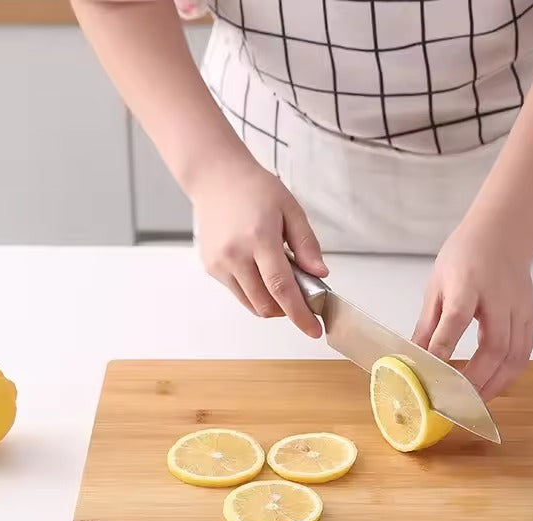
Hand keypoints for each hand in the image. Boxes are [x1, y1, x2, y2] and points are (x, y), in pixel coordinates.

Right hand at [190, 153, 326, 336]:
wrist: (216, 178)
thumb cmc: (254, 189)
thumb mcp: (291, 209)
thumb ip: (307, 244)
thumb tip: (320, 274)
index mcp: (259, 239)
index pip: (282, 288)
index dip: (299, 314)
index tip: (313, 330)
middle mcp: (235, 255)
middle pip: (266, 304)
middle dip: (288, 309)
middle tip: (302, 293)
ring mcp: (219, 264)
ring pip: (252, 304)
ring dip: (272, 303)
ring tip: (279, 277)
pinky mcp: (211, 268)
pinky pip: (239, 293)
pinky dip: (255, 292)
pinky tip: (260, 270)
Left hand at [412, 224, 532, 401]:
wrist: (502, 234)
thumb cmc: (465, 257)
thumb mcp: (437, 285)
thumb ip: (428, 324)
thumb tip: (413, 358)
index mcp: (468, 284)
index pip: (456, 318)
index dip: (444, 347)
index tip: (431, 373)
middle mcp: (498, 298)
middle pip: (494, 345)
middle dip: (475, 378)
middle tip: (455, 401)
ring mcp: (519, 309)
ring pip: (514, 355)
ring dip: (496, 384)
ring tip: (474, 403)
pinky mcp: (530, 317)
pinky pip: (523, 353)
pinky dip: (509, 375)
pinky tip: (493, 387)